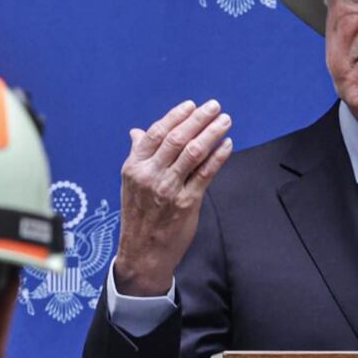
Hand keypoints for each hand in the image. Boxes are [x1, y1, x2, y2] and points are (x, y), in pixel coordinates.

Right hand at [113, 99, 232, 295]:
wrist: (143, 252)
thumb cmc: (139, 214)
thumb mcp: (131, 183)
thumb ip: (138, 155)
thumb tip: (138, 131)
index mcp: (134, 166)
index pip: (157, 133)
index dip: (176, 116)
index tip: (192, 105)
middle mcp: (150, 175)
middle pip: (177, 139)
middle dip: (199, 119)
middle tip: (215, 107)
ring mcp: (168, 188)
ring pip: (193, 153)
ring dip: (212, 133)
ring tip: (225, 121)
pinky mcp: (187, 202)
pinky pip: (205, 173)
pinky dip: (218, 156)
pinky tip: (227, 145)